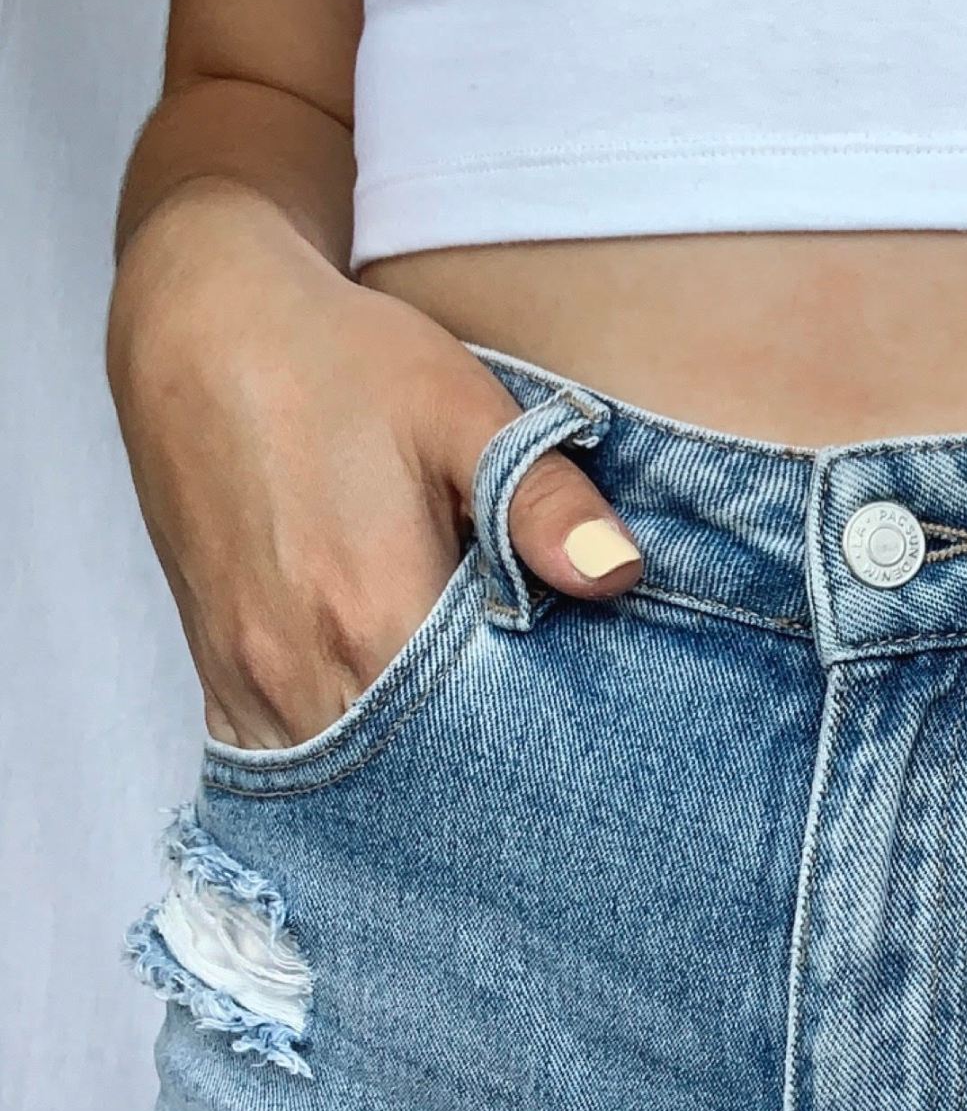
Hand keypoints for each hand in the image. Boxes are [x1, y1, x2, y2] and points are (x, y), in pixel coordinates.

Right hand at [107, 182, 643, 748]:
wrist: (202, 325)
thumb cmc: (343, 361)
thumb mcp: (462, 411)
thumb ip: (543, 502)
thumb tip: (619, 575)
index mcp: (375, 611)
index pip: (475, 740)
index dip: (533, 751)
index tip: (581, 746)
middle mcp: (301, 663)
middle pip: (410, 775)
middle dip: (476, 778)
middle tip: (543, 773)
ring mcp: (248, 673)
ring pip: (339, 786)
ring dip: (406, 784)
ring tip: (472, 766)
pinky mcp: (215, 665)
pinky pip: (270, 764)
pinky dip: (335, 774)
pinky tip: (390, 760)